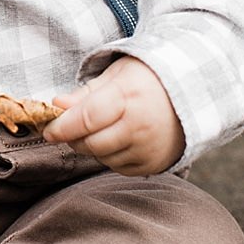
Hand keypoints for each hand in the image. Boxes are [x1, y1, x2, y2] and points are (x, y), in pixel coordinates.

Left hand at [42, 56, 183, 175]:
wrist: (195, 94)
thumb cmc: (149, 79)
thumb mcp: (117, 75)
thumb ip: (86, 93)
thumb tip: (57, 105)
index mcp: (129, 96)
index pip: (87, 118)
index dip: (62, 126)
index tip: (48, 130)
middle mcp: (141, 126)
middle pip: (91, 143)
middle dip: (74, 137)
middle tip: (72, 126)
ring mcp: (149, 148)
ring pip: (102, 158)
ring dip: (92, 147)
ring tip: (103, 127)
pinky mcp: (154, 165)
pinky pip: (118, 167)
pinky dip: (110, 156)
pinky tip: (119, 138)